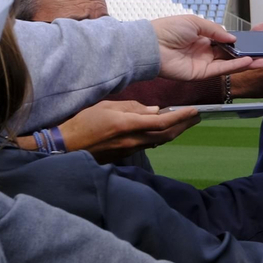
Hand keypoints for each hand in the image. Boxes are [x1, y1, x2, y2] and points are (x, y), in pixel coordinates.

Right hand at [41, 100, 201, 162]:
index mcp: (129, 125)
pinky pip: (149, 145)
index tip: (196, 111)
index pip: (163, 122)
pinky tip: (164, 131)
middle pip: (166, 134)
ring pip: (159, 141)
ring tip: (185, 122)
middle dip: (184, 126)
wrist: (65, 146)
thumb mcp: (106, 106)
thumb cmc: (82, 121)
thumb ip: (132, 107)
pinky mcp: (125, 155)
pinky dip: (160, 137)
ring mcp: (130, 150)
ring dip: (174, 132)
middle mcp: (133, 140)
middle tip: (197, 117)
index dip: (182, 117)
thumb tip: (156, 110)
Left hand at [151, 15, 262, 81]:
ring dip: (246, 62)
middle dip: (247, 54)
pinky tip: (248, 62)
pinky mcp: (200, 74)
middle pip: (230, 54)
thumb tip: (232, 38)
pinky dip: (235, 66)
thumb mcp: (195, 22)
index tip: (253, 42)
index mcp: (201, 37)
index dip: (238, 42)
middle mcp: (204, 51)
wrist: (151, 46)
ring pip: (229, 64)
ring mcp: (203, 63)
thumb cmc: (167, 30)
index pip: (224, 41)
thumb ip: (215, 30)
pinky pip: (221, 70)